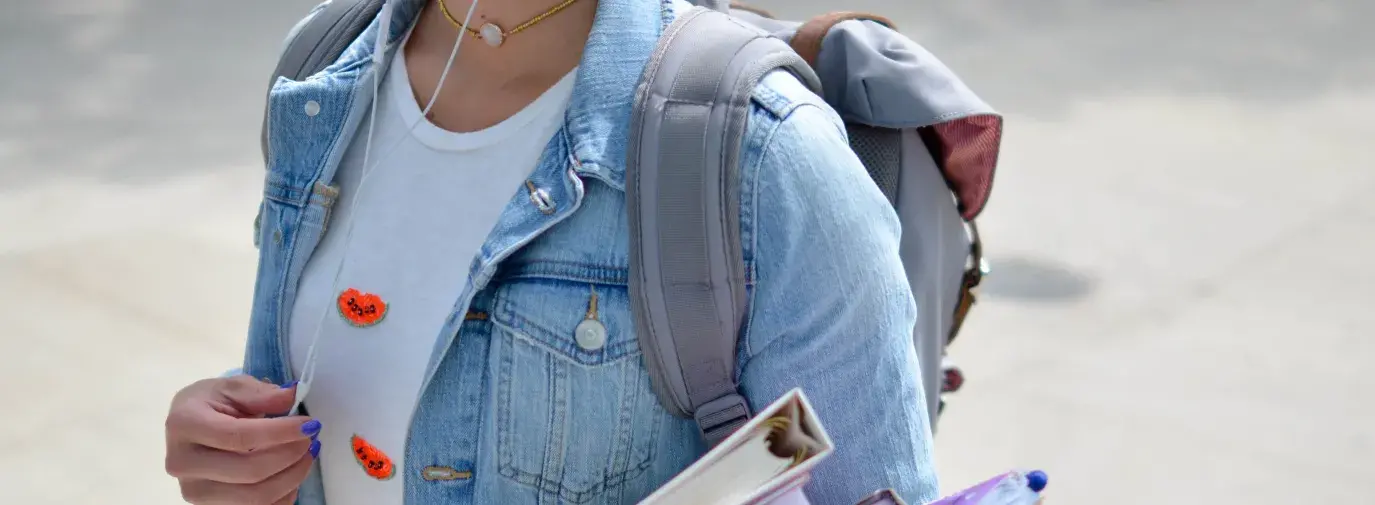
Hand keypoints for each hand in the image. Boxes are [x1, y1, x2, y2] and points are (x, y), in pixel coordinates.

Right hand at [165, 375, 320, 503]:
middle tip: (311, 439)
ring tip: (306, 454)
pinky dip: (284, 495)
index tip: (308, 425)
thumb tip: (292, 397)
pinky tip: (292, 473)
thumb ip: (261, 393)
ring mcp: (194, 491)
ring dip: (292, 476)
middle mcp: (183, 463)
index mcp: (184, 425)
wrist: (187, 427)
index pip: (238, 436)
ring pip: (255, 497)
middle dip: (290, 455)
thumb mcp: (232, 387)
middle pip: (249, 471)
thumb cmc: (211, 403)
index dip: (280, 432)